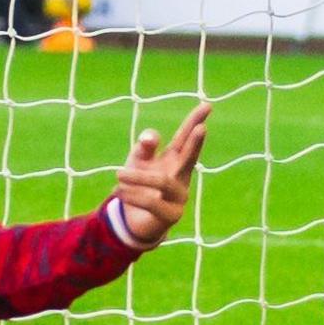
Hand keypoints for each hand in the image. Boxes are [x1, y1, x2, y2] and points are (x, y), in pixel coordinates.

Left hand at [115, 102, 209, 242]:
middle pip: (190, 158)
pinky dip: (131, 194)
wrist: (132, 219)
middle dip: (194, 144)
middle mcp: (182, 176)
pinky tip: (116, 190)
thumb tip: (151, 137)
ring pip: (162, 181)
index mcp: (175, 160)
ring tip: (118, 174)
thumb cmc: (138, 185)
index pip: (186, 138)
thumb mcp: (137, 162)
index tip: (207, 105)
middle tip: (202, 128)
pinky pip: (151, 201)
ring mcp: (180, 197)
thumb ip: (144, 148)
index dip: (195, 122)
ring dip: (138, 177)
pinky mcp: (171, 215)